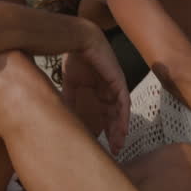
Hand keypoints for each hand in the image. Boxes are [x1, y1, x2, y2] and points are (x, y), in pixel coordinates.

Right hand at [61, 22, 129, 152]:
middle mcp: (110, 90)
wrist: (78, 39)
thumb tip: (66, 119)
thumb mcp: (71, 85)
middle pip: (114, 116)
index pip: (103, 114)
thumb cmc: (74, 58)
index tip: (100, 145)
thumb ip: (70, 101)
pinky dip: (123, 117)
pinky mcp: (119, 81)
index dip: (103, 129)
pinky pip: (124, 102)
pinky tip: (122, 131)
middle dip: (114, 134)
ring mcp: (116, 86)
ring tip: (118, 145)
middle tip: (114, 151)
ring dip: (120, 129)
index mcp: (99, 90)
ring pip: (120, 112)